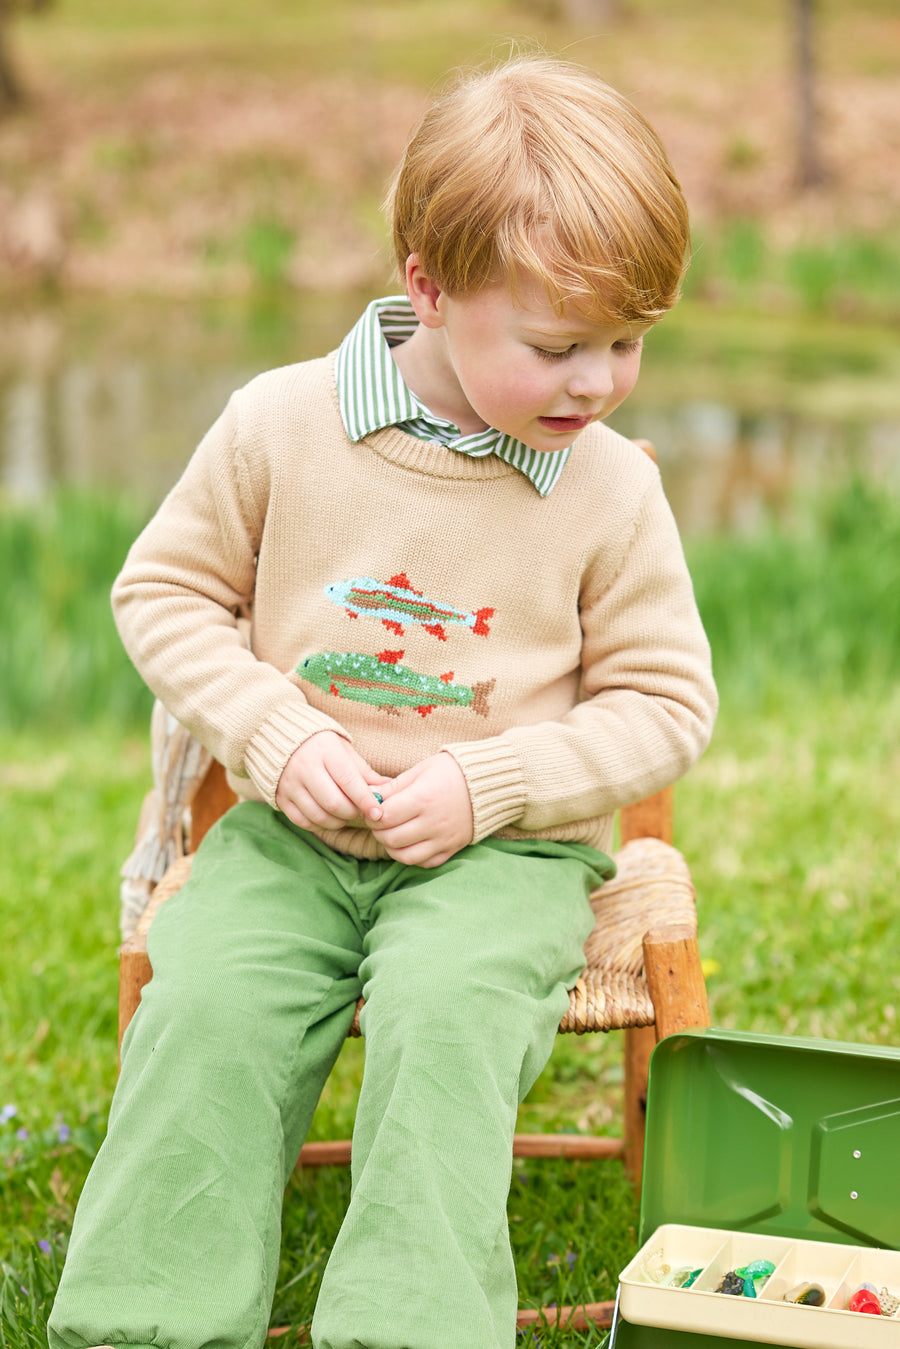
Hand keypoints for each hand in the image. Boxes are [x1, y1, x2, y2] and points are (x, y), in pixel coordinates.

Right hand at [276, 731, 388, 832]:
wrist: (283, 739)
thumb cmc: (323, 747)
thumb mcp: (345, 752)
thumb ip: (365, 773)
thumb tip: (388, 791)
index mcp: (326, 752)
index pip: (349, 781)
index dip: (365, 800)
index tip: (378, 813)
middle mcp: (305, 768)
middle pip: (334, 803)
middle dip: (352, 813)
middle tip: (360, 811)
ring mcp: (290, 784)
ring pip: (319, 816)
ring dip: (338, 822)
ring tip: (345, 814)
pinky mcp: (281, 798)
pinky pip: (303, 822)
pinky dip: (319, 825)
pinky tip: (328, 818)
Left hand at [369, 751, 472, 868]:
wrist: (488, 782)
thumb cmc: (450, 772)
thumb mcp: (420, 770)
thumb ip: (393, 787)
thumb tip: (369, 798)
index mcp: (423, 799)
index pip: (385, 816)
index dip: (373, 814)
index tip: (374, 809)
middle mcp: (433, 822)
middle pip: (392, 838)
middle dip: (379, 831)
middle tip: (380, 822)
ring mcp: (443, 838)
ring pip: (405, 856)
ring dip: (392, 847)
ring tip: (392, 834)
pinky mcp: (452, 848)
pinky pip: (425, 863)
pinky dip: (412, 857)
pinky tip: (410, 843)